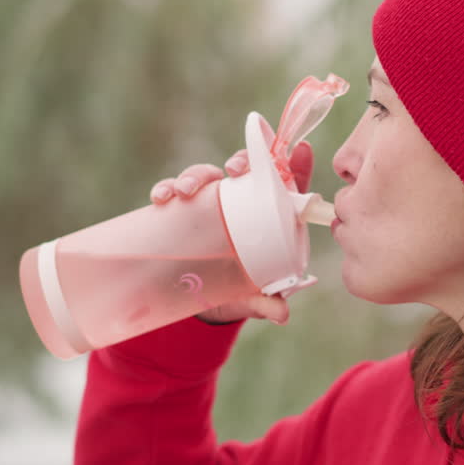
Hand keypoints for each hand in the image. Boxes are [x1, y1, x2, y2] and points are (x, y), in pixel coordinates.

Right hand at [147, 141, 314, 324]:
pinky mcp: (181, 212)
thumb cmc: (239, 292)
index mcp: (267, 216)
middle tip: (233, 171)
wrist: (200, 306)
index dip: (295, 164)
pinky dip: (165, 189)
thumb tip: (281, 314)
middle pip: (244, 168)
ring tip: (185, 191)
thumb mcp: (253, 296)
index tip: (302, 150)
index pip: (285, 183)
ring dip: (195, 176)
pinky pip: (172, 192)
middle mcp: (239, 203)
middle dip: (240, 160)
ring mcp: (209, 204)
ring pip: (205, 175)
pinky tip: (161, 198)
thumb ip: (266, 302)